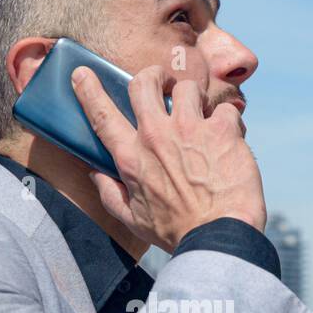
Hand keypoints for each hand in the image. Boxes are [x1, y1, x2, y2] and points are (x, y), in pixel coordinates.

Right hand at [70, 65, 265, 252]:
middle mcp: (156, 137)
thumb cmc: (177, 233)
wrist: (219, 238)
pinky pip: (225, 109)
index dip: (89, 90)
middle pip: (144, 82)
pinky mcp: (222, 130)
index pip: (102, 115)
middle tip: (163, 82)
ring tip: (203, 115)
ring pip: (187, 87)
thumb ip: (110, 195)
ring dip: (195, 98)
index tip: (82, 74)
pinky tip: (230, 139)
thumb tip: (94, 175)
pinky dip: (228, 121)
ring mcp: (190, 129)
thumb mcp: (134, 220)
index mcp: (131, 158)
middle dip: (153, 75)